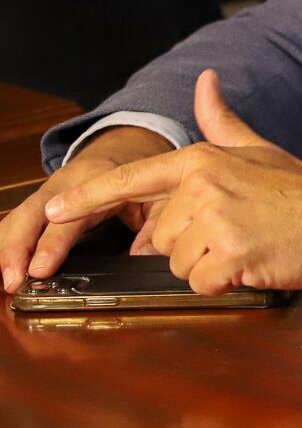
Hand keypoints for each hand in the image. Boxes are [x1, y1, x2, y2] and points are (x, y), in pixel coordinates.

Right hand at [0, 126, 171, 292]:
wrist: (128, 147)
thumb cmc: (144, 171)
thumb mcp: (160, 191)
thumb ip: (154, 222)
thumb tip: (139, 255)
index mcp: (98, 179)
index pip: (72, 215)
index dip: (54, 242)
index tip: (40, 267)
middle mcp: (65, 183)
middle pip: (33, 214)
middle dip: (18, 248)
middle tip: (14, 280)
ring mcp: (49, 191)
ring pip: (19, 217)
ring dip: (8, 249)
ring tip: (6, 279)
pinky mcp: (41, 201)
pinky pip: (17, 221)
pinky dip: (7, 243)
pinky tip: (3, 265)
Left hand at [45, 69, 301, 292]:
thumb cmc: (300, 189)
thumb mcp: (257, 147)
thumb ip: (221, 118)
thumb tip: (205, 79)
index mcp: (201, 160)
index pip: (132, 179)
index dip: (88, 198)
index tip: (54, 209)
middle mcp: (202, 187)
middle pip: (158, 236)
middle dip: (189, 243)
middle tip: (235, 231)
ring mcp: (216, 221)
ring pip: (176, 263)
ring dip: (208, 265)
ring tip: (246, 246)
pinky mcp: (230, 255)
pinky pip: (200, 283)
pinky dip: (224, 283)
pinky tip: (253, 263)